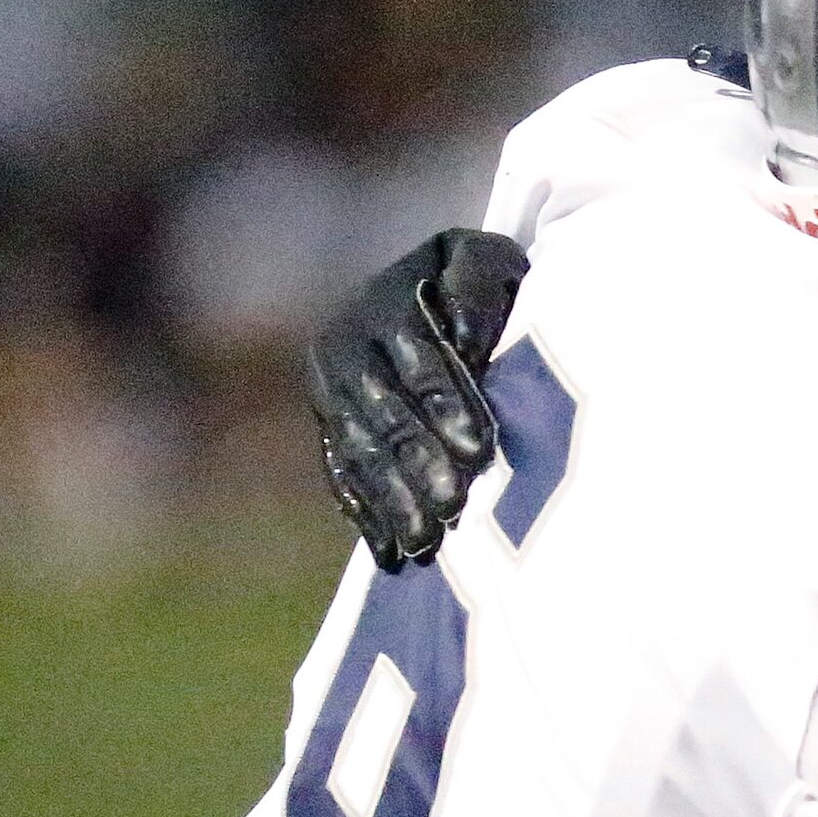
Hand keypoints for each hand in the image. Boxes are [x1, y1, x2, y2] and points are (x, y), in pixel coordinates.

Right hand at [308, 230, 526, 569]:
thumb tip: (469, 340)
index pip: (420, 364)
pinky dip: (367, 513)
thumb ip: (479, 288)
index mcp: (385, 308)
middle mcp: (345, 347)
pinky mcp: (329, 424)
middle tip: (454, 508)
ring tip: (427, 543)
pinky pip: (342, 472)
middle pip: (386, 415)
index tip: (479, 450)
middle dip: (420, 464)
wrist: (427, 290)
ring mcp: (331, 390)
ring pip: (361, 451)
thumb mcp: (488, 265)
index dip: (449, 407)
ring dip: (394, 500)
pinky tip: (390, 551)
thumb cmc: (480, 284)